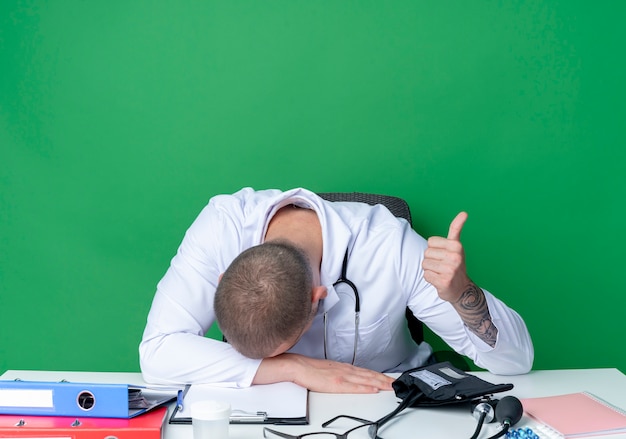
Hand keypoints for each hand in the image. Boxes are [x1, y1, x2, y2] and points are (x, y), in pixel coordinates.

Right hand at [254, 354, 393, 392]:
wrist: (296, 366)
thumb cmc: (309, 369)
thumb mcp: (328, 369)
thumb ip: (339, 372)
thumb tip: (349, 377)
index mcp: (343, 367)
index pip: (366, 372)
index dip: (379, 376)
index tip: (390, 379)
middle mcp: (345, 370)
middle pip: (369, 375)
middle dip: (384, 380)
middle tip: (397, 383)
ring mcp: (341, 376)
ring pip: (364, 380)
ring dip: (379, 383)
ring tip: (390, 386)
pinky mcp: (335, 383)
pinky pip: (353, 387)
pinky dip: (365, 388)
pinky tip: (373, 390)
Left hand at [422, 212, 471, 302]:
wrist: (462, 289)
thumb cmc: (455, 264)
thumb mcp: (456, 245)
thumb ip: (456, 229)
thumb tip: (464, 212)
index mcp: (457, 246)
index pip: (430, 242)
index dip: (435, 249)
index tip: (445, 255)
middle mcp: (455, 257)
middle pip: (426, 253)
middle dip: (432, 260)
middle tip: (443, 266)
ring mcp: (450, 270)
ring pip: (425, 265)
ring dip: (430, 270)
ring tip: (441, 273)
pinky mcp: (444, 282)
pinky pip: (426, 276)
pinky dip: (431, 279)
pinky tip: (440, 280)